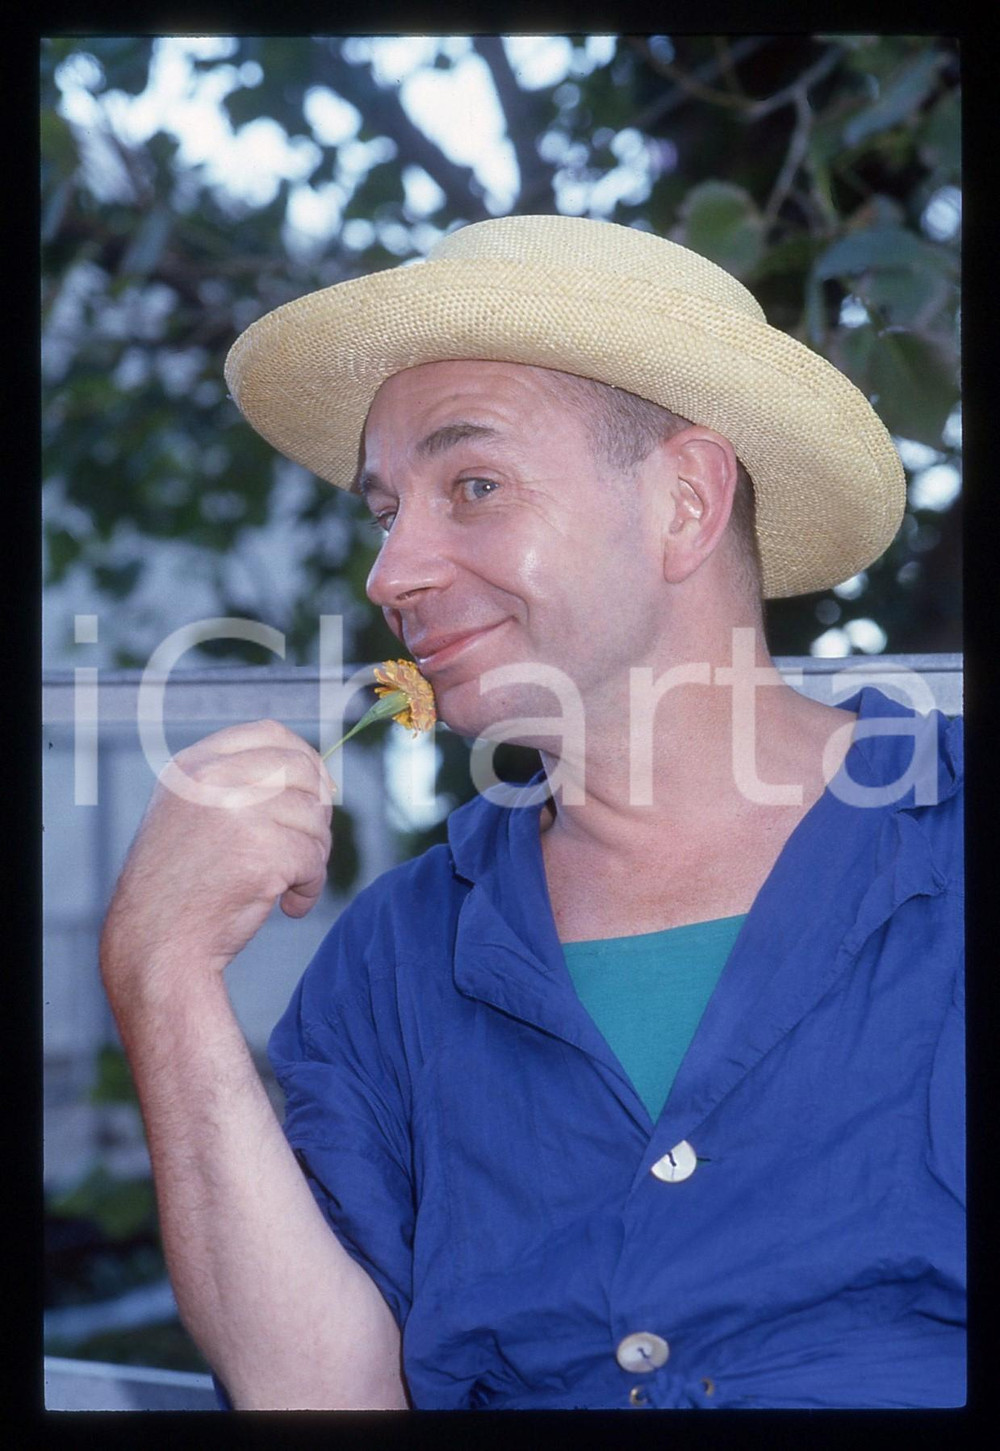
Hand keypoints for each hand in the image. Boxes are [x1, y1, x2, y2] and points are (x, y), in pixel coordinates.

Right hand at [101, 719, 334, 980]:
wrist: (155, 946)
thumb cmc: (180, 887)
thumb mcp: (191, 813)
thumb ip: (238, 784)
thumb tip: (315, 775)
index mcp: (193, 766)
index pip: (270, 734)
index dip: (305, 758)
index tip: (319, 788)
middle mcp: (212, 781)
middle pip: (301, 773)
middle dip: (315, 812)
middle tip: (304, 848)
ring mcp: (237, 814)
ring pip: (313, 820)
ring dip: (310, 858)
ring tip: (284, 884)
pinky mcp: (262, 853)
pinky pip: (314, 860)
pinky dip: (309, 887)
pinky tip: (288, 905)